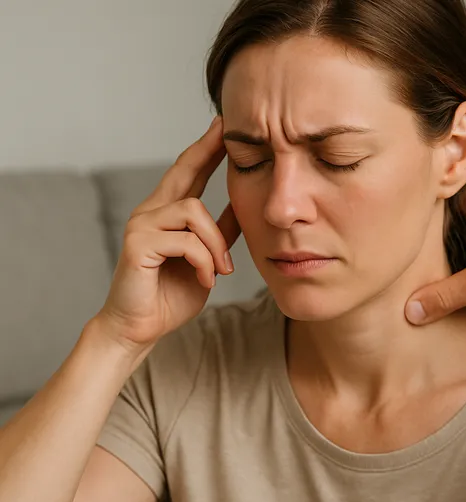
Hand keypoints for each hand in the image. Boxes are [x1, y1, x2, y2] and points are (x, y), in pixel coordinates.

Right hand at [92, 117, 240, 351]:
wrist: (140, 327)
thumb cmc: (172, 294)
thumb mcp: (206, 257)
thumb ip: (220, 231)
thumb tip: (243, 205)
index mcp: (166, 213)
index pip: (188, 171)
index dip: (206, 148)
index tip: (224, 127)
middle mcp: (150, 212)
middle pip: (183, 170)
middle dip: (207, 150)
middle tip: (228, 132)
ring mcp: (141, 225)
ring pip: (194, 211)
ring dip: (216, 243)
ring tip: (221, 269)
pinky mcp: (138, 245)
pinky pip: (186, 240)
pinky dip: (204, 261)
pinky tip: (206, 278)